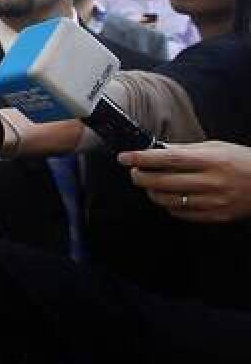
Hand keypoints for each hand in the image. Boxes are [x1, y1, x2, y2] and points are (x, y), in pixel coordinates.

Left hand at [119, 141, 250, 223]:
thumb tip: (156, 149)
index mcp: (211, 160)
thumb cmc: (243, 162)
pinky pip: (181, 213)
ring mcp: (213, 201)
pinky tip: (170, 196)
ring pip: (168, 200)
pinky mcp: (216, 216)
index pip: (168, 159)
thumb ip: (186, 150)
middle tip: (134, 171)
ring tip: (150, 184)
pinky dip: (169, 205)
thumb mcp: (217, 148)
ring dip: (151, 192)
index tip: (125, 157)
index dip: (142, 158)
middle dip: (140, 177)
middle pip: (163, 182)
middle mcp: (211, 182)